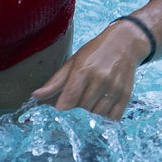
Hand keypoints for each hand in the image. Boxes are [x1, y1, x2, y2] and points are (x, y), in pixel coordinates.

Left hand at [28, 19, 148, 119]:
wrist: (125, 43)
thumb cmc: (95, 52)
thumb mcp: (73, 62)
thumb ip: (55, 82)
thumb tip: (35, 96)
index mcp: (83, 70)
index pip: (68, 100)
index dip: (62, 105)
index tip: (63, 102)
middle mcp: (101, 79)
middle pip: (82, 108)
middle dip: (78, 105)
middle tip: (81, 94)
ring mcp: (115, 88)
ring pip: (97, 114)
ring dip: (92, 110)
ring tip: (93, 97)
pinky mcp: (126, 95)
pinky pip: (113, 117)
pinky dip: (106, 115)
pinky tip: (103, 104)